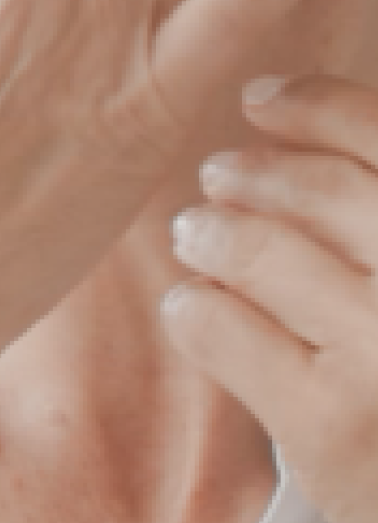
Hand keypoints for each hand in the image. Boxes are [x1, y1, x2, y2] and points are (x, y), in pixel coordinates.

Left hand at [163, 73, 377, 522]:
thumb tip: (319, 148)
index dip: (323, 104)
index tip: (265, 96)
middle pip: (329, 188)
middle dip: (259, 170)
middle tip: (218, 170)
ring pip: (266, 252)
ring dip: (213, 234)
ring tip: (193, 235)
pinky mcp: (334, 426)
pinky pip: (228, 333)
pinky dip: (195, 310)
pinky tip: (187, 308)